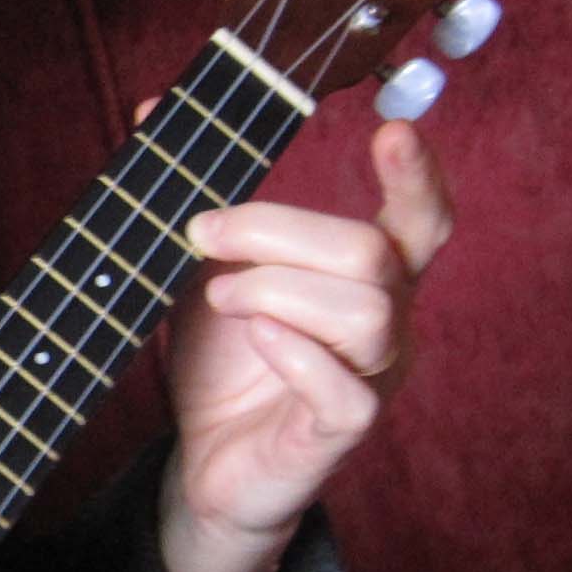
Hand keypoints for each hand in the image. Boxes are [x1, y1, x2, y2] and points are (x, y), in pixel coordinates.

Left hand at [153, 115, 454, 571]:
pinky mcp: (342, 433)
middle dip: (279, 231)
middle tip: (204, 236)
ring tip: (222, 299)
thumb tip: (149, 108)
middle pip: (371, 252)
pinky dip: (295, 354)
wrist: (203, 463)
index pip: (422, 220)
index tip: (392, 131)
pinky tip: (255, 340)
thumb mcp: (202, 270)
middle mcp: (388, 324)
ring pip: (367, 313)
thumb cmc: (222, 363)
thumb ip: (198, 198)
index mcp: (368, 278)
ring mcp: (373, 380)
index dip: (418, 177)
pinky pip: (348, 391)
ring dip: (277, 290)